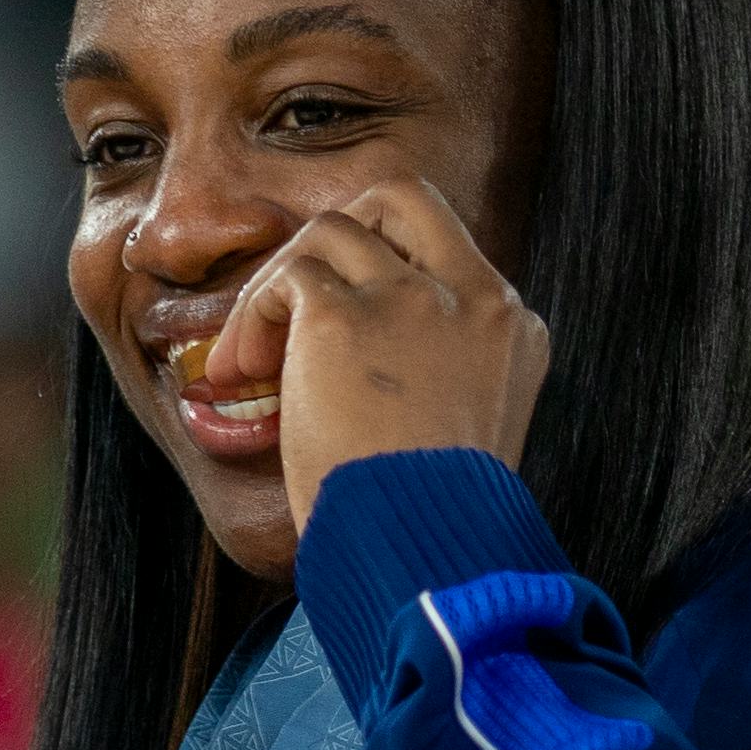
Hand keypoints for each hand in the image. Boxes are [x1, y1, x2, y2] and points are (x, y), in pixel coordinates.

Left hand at [205, 178, 553, 530]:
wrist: (422, 552)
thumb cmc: (429, 518)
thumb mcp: (462, 430)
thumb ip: (434, 374)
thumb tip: (356, 363)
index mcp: (511, 329)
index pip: (447, 253)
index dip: (381, 274)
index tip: (341, 337)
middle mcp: (473, 299)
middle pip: (401, 197)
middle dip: (337, 237)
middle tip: (297, 304)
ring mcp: (411, 300)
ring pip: (328, 231)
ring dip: (276, 288)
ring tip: (249, 362)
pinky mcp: (343, 317)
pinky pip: (286, 278)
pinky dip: (251, 317)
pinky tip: (239, 373)